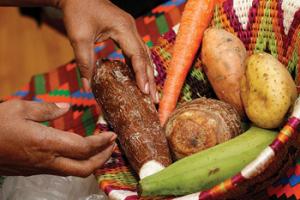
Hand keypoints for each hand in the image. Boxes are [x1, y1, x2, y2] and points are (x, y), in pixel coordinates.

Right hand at [0, 100, 116, 176]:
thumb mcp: (19, 108)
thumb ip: (47, 108)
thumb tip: (66, 107)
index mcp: (45, 142)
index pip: (84, 147)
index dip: (102, 142)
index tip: (112, 134)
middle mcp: (47, 160)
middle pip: (84, 168)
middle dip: (102, 158)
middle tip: (111, 144)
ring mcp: (40, 168)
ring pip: (74, 172)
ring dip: (92, 161)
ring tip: (100, 148)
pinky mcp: (34, 170)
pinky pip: (62, 170)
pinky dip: (77, 162)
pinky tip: (77, 151)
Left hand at [59, 0, 157, 102]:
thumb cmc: (77, 12)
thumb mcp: (79, 38)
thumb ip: (85, 63)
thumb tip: (87, 87)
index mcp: (123, 28)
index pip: (137, 55)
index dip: (142, 75)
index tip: (145, 92)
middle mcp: (131, 28)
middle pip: (145, 57)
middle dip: (149, 78)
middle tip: (153, 98)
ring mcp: (129, 30)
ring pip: (143, 54)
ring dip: (146, 73)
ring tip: (149, 92)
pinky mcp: (125, 32)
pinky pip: (136, 51)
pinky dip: (138, 66)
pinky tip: (139, 78)